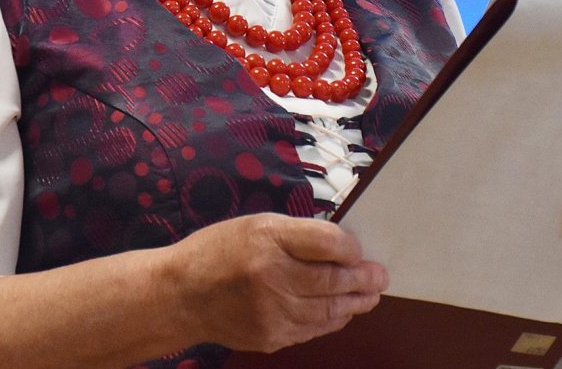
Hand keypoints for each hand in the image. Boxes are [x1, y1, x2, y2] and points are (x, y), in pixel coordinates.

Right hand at [163, 213, 387, 352]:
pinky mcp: (271, 337)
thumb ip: (298, 234)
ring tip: (370, 295)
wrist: (181, 295)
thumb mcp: (256, 225)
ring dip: (355, 302)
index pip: (327, 242)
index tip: (359, 249)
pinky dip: (332, 320)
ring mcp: (271, 312)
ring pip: (329, 309)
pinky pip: (312, 329)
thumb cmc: (219, 252)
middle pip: (334, 279)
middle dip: (363, 278)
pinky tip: (342, 311)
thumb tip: (342, 246)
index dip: (350, 247)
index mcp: (267, 239)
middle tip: (380, 276)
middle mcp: (271, 276)